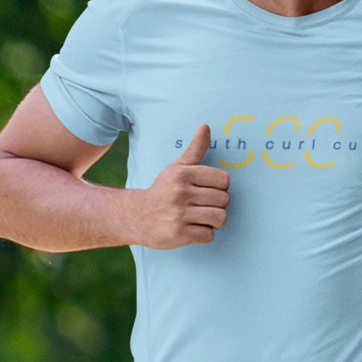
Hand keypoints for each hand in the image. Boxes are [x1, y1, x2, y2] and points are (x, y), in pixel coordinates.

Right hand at [130, 125, 229, 248]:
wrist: (137, 217)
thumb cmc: (163, 191)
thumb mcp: (177, 168)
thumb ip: (195, 149)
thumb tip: (205, 126)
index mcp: (183, 174)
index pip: (224, 179)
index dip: (219, 187)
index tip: (207, 190)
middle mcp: (181, 193)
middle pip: (224, 200)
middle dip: (217, 205)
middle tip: (202, 206)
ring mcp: (179, 214)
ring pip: (220, 218)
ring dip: (214, 221)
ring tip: (201, 218)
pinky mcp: (178, 234)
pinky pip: (209, 235)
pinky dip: (204, 234)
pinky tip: (192, 229)